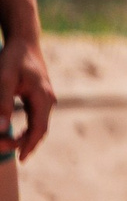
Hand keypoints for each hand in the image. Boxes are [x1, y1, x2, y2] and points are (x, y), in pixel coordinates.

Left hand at [0, 32, 52, 163]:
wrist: (24, 41)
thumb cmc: (12, 58)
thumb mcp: (3, 79)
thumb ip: (2, 104)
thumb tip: (1, 129)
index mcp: (43, 97)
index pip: (39, 129)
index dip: (29, 145)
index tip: (20, 159)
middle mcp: (48, 99)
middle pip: (41, 128)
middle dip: (27, 143)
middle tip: (13, 155)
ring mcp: (46, 96)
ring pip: (40, 123)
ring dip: (28, 136)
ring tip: (13, 147)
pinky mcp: (41, 94)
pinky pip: (37, 116)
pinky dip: (29, 128)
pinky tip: (18, 132)